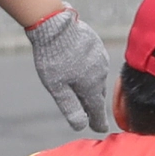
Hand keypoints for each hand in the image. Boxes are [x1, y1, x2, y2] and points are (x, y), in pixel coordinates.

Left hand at [28, 7, 114, 133]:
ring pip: (98, 77)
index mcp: (91, 86)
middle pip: (97, 94)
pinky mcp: (97, 45)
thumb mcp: (57, 87)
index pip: (97, 109)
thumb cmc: (53, 58)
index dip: (98, 121)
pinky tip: (82, 67)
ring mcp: (101, 57)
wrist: (56, 26)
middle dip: (94, 104)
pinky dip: (91, 69)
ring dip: (92, 84)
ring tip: (85, 91)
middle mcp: (101, 73)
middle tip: (92, 114)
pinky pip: (96, 62)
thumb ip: (70, 107)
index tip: (100, 130)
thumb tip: (80, 126)